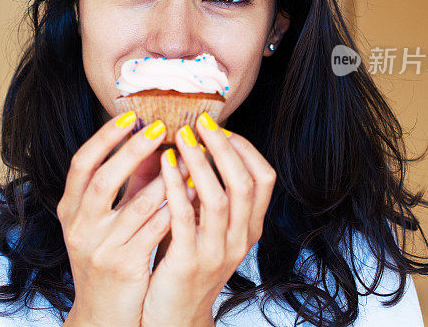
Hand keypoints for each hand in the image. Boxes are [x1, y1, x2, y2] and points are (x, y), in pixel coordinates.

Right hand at [58, 112, 176, 326]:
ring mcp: (99, 248)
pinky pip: (155, 231)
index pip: (81, 163)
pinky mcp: (124, 266)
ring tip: (187, 156)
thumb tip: (152, 141)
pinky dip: (175, 208)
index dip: (104, 138)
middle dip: (132, 150)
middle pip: (103, 179)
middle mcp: (79, 227)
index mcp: (70, 209)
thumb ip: (127, 183)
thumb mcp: (107, 218)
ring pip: (136, 205)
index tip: (129, 116)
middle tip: (161, 127)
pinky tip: (194, 192)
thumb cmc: (107, 256)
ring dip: (165, 178)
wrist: (103, 314)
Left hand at [141, 113, 276, 326]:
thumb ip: (203, 191)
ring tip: (181, 135)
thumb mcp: (204, 226)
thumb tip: (191, 140)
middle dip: (223, 147)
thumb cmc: (185, 262)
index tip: (221, 128)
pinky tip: (163, 163)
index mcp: (249, 228)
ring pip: (218, 198)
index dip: (245, 149)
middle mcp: (239, 239)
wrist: (174, 316)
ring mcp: (216, 253)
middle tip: (202, 121)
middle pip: (244, 183)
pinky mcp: (188, 262)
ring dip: (200, 162)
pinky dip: (175, 185)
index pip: (264, 179)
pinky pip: (184, 217)